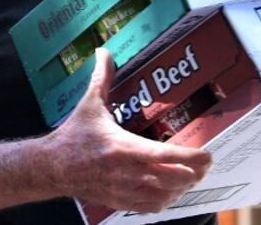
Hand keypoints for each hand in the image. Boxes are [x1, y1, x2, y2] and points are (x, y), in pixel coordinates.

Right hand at [46, 48, 212, 213]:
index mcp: (123, 147)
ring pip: (166, 196)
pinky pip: (151, 207)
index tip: (207, 154)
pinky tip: (169, 191)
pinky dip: (165, 200)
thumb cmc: (73, 136)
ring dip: (182, 187)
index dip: (191, 157)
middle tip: (204, 164)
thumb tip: (103, 52)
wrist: (52, 166)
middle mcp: (127, 171)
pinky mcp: (119, 201)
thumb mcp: (89, 104)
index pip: (165, 155)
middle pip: (173, 179)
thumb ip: (101, 77)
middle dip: (194, 172)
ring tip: (190, 176)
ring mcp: (124, 189)